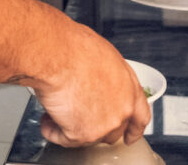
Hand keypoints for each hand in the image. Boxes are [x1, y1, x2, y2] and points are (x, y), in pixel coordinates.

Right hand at [31, 25, 150, 147]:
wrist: (56, 54)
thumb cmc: (73, 47)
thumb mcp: (102, 56)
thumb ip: (106, 77)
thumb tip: (95, 80)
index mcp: (129, 87)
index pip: (140, 116)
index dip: (133, 129)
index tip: (129, 136)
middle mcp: (122, 108)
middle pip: (112, 131)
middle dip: (94, 126)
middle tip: (76, 114)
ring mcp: (104, 124)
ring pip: (88, 137)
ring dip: (71, 126)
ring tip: (55, 109)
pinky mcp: (83, 134)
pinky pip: (64, 139)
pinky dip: (51, 130)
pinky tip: (46, 119)